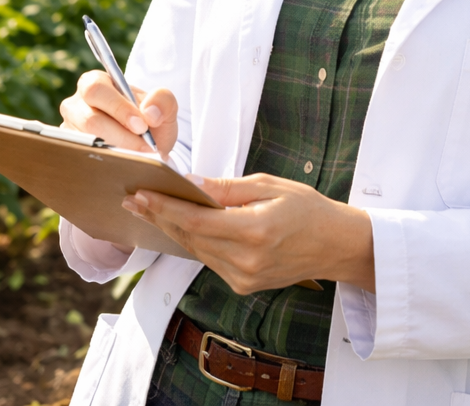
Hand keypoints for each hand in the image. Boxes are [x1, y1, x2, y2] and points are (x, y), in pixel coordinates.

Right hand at [59, 69, 177, 156]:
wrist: (147, 149)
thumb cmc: (151, 122)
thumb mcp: (164, 108)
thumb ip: (163, 100)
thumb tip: (149, 113)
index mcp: (96, 83)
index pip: (97, 89)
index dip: (118, 108)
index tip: (142, 126)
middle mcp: (77, 105)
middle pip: (89, 119)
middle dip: (119, 134)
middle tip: (144, 146)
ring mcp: (71, 129)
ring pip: (86, 143)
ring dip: (115, 151)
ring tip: (139, 158)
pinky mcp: (71, 151)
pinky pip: (83, 159)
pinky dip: (106, 164)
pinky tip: (125, 167)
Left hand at [122, 174, 375, 294]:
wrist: (336, 245)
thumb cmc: (308, 209)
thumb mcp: (270, 186)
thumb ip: (228, 188)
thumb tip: (192, 184)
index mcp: (255, 231)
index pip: (196, 221)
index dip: (164, 207)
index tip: (141, 193)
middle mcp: (247, 260)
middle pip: (190, 237)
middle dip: (160, 216)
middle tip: (133, 198)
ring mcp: (245, 277)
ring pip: (196, 250)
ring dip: (171, 229)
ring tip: (148, 209)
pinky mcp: (244, 285)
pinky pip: (209, 260)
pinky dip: (193, 242)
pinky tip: (179, 226)